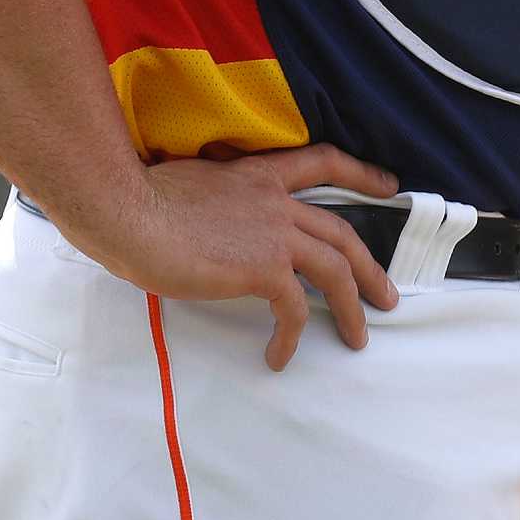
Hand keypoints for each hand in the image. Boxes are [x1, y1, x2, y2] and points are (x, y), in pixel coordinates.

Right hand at [79, 143, 401, 371]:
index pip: (323, 162)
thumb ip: (218, 201)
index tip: (389, 185)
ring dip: (352, 306)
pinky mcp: (262, 267)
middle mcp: (275, 199)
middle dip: (370, 266)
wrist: (130, 210)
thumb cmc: (144, 199)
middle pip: (341, 232)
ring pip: (335, 270)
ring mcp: (273, 233)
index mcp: (259, 174)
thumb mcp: (193, 185)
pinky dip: (292, 336)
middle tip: (387, 295)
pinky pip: (292, 309)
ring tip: (358, 336)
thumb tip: (211, 223)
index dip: (361, 173)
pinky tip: (278, 357)